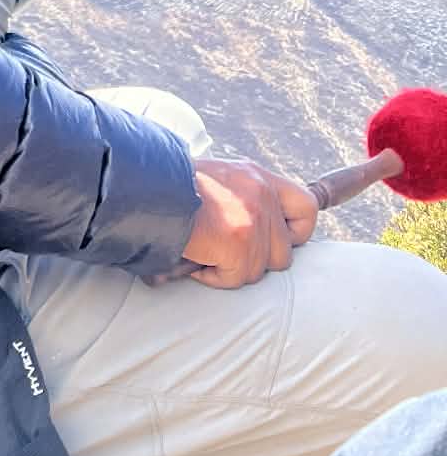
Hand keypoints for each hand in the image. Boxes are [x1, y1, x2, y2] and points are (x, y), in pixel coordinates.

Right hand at [180, 157, 319, 289]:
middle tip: (228, 249)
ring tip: (205, 249)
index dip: (298, 232)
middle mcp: (262, 195)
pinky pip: (235, 278)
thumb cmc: (176, 185)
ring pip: (258, 271)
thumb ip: (246, 198)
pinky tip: (197, 257)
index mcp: (259, 177)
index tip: (283, 240)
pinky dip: (214, 275)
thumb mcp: (220, 178)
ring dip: (231, 268)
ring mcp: (253, 220)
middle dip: (255, 260)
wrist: (149, 187)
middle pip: (283, 253)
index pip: (307, 207)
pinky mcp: (239, 243)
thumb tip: (263, 233)